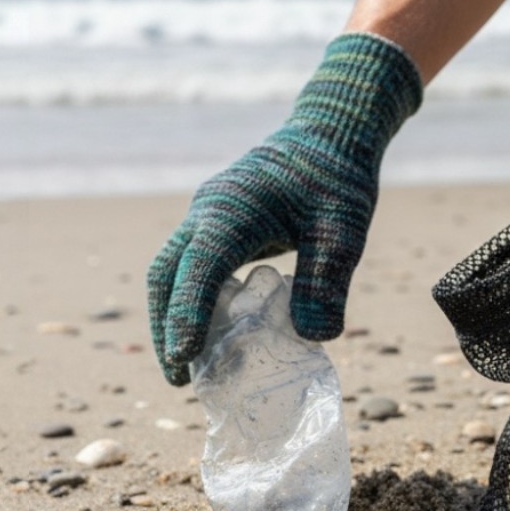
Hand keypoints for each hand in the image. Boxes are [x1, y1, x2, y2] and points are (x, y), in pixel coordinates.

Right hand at [147, 34, 421, 385]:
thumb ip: (326, 280)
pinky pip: (192, 266)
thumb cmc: (337, 177)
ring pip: (173, 271)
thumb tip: (315, 338)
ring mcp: (207, 216)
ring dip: (173, 316)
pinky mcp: (217, 224)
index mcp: (232, 210)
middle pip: (166, 275)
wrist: (330, 133)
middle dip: (165, 326)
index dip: (186, 315)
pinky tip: (215, 333)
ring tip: (189, 366)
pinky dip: (193, 301)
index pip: (197, 268)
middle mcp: (208, 212)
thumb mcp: (343, 230)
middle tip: (178, 377)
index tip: (182, 358)